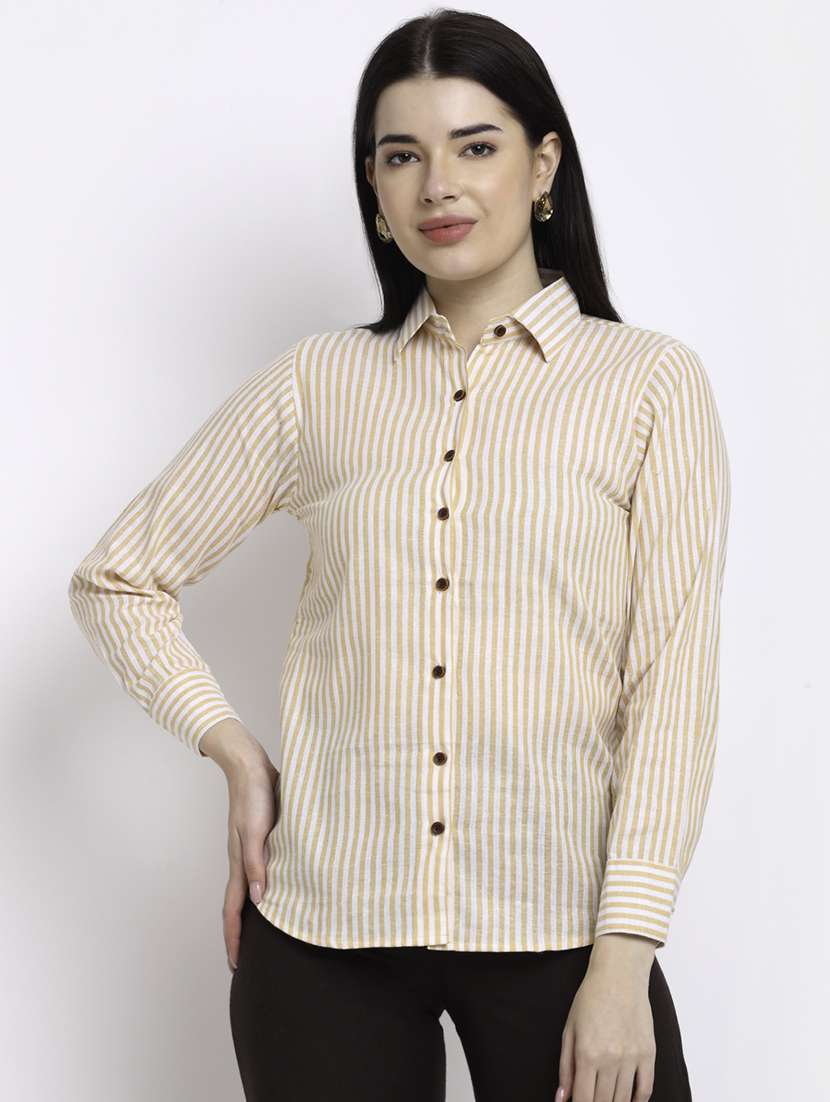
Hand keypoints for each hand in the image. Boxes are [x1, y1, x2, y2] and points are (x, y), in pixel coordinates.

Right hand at [220, 752, 279, 974]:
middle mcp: (243, 862)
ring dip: (251, 915)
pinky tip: (277, 893)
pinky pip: (260, 874)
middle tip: (245, 962)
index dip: (235, 939)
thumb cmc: (254, 796)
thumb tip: (258, 900)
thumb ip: (257, 864)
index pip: (233, 910)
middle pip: (237, 906)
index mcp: (239, 863)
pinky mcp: (261, 840)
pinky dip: (264, 890)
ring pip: (248, 892)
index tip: (237, 966)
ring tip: (261, 936)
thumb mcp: (256, 831)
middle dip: (239, 935)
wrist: (251, 767)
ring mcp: (250, 851)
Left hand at [556, 957, 655, 1101]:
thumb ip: (566, 1067)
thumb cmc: (590, 999)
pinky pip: (646, 1088)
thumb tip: (561, 1098)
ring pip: (624, 1099)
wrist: (619, 976)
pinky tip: (630, 1101)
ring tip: (607, 1098)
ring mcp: (632, 1057)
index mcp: (587, 1054)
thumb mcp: (570, 1030)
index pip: (584, 1099)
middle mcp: (611, 1059)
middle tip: (592, 1098)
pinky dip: (638, 1101)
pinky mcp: (649, 1053)